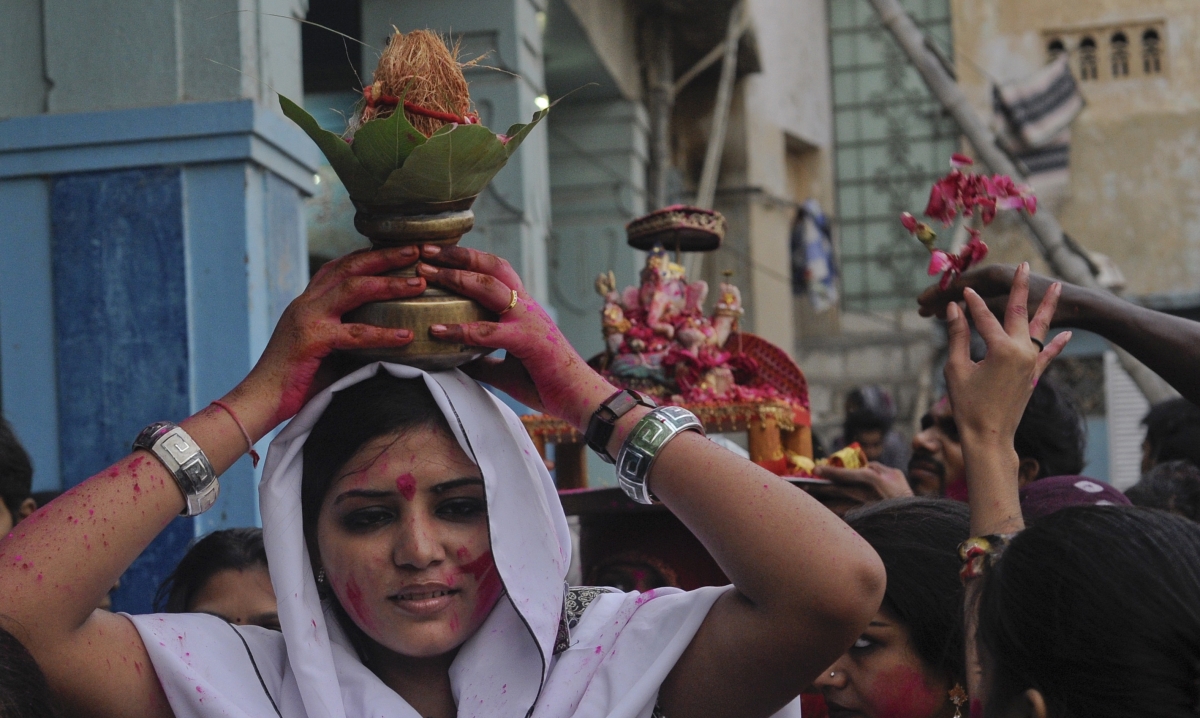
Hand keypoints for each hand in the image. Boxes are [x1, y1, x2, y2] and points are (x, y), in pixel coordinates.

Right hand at [242, 247, 424, 425]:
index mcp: (308, 302)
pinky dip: (382, 333)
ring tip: (419, 283)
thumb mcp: (325, 348)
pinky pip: (354, 333)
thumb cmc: (296, 380)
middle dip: (385, 255)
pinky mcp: (311, 340)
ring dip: (389, 283)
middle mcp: (307, 303)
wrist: (260, 400)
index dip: (369, 254)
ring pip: (353, 289)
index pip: (340, 266)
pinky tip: (406, 336)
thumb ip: (349, 335)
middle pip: (350, 267)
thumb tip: (390, 335)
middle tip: (416, 249)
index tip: (399, 248)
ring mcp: (307, 318)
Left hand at [418, 245, 614, 428]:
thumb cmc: (547, 383)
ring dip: (456, 278)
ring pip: (489, 289)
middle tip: (427, 251)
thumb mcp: (506, 369)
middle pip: (492, 267)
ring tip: (427, 275)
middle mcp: (526, 307)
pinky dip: (458, 330)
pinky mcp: (527, 342)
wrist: (581, 399)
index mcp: (523, 309)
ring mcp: (528, 321)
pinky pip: (487, 332)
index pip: (496, 271)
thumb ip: (481, 361)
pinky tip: (435, 330)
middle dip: (458, 256)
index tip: (441, 254)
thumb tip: (451, 361)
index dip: (470, 258)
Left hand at [806, 463, 912, 514]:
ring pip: (832, 508)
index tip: (815, 470)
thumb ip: (875, 466)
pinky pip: (840, 521)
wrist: (913, 521)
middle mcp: (863, 495)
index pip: (843, 474)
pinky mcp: (861, 525)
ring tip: (805, 502)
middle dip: (816, 488)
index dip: (827, 472)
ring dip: (818, 505)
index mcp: (871, 479)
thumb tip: (860, 464)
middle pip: (833, 491)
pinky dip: (829, 519)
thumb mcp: (894, 475)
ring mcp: (861, 511)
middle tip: (803, 486)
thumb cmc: (903, 496)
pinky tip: (819, 518)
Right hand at [944, 263, 1069, 445]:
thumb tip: (954, 308)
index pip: (983, 317)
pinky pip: (1049, 353)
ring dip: (1048, 307)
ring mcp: (1032, 362)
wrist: (990, 435)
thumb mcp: (956, 369)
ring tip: (1058, 286)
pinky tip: (1067, 333)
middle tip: (1024, 265)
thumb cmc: (968, 405)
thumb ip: (958, 336)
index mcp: (1001, 348)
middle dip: (1020, 287)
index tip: (961, 290)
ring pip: (1041, 327)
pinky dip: (1057, 343)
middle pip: (1019, 312)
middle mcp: (1022, 351)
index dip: (970, 303)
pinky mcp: (1035, 374)